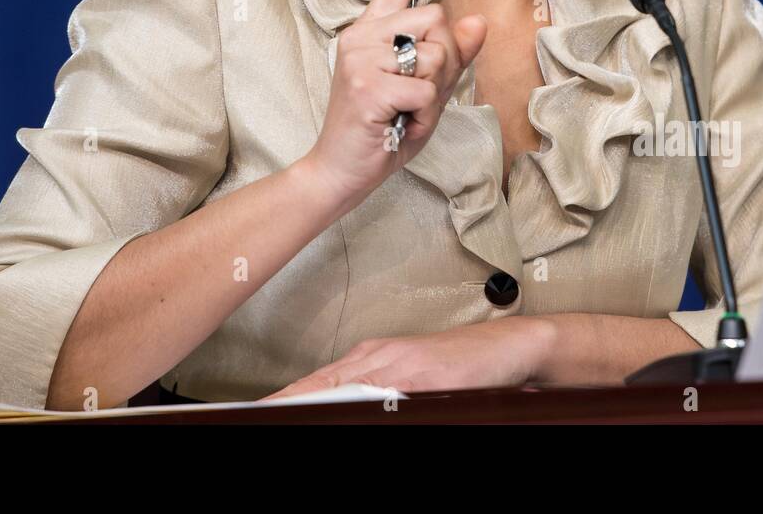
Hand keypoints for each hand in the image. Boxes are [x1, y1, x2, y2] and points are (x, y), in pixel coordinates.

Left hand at [260, 317, 553, 399]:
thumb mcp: (408, 377)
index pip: (315, 384)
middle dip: (287, 401)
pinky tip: (333, 406)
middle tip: (257, 413)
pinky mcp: (421, 373)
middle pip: (320, 384)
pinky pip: (376, 391)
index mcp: (369, 357)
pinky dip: (351, 400)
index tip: (256, 410)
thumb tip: (335, 404)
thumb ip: (373, 390)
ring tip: (278, 411)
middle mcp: (377, 357)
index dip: (283, 399)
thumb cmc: (458, 367)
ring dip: (310, 400)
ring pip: (340, 387)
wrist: (505, 348)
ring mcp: (397, 364)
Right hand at [301, 0, 487, 210]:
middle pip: (437, 18)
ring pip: (435, 52)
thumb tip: (478, 20)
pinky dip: (423, 117)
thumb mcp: (426, 90)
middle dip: (445, 60)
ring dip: (435, 90)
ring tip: (406, 110)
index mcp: (376, 27)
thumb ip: (451, 57)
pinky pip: (426, 91)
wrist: (340, 169)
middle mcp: (364, 32)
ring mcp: (362, 56)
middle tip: (419, 94)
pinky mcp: (367, 84)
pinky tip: (399, 125)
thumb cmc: (384, 128)